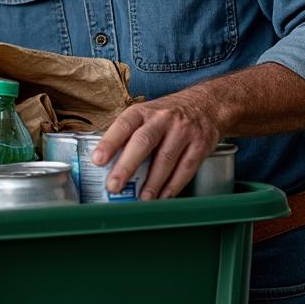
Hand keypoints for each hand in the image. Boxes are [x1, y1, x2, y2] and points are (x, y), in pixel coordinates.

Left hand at [90, 89, 222, 200]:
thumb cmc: (168, 115)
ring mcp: (183, 131)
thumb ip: (129, 136)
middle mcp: (162, 119)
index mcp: (143, 112)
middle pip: (142, 142)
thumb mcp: (146, 115)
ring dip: (152, 183)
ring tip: (142, 199)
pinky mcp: (200, 145)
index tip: (98, 160)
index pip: (123, 125)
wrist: (206, 104)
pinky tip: (163, 197)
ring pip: (165, 159)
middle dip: (127, 166)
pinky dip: (173, 186)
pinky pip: (186, 169)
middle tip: (114, 185)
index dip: (109, 143)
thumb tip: (108, 165)